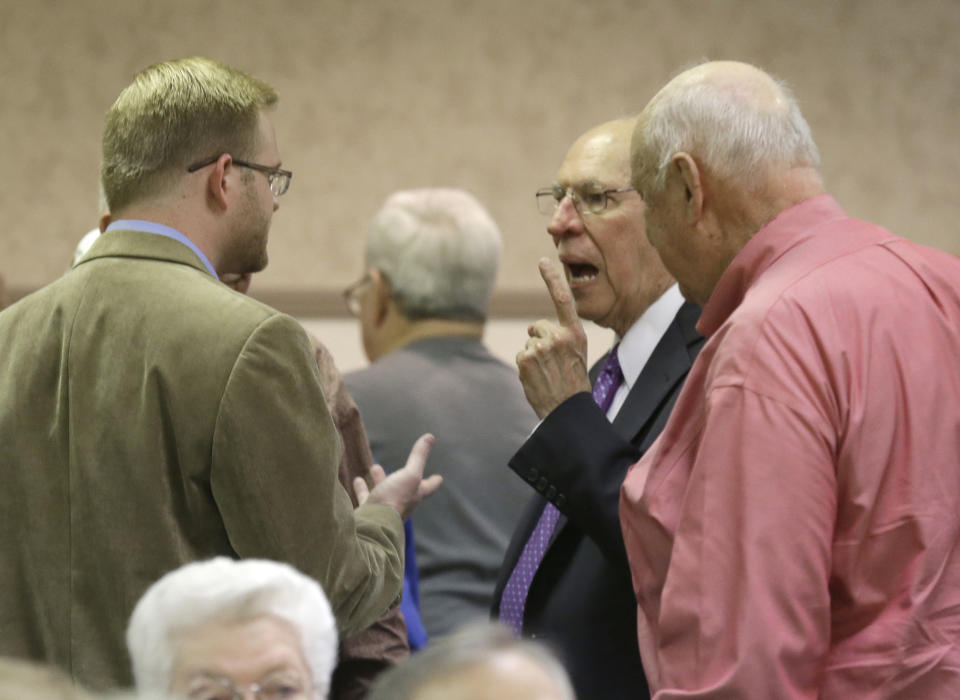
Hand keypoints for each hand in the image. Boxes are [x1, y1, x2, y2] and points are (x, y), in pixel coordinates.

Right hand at [353, 433, 442, 519]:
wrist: (372, 523)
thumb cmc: (395, 499)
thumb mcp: (410, 474)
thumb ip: (418, 456)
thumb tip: (430, 436)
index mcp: (414, 495)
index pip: (428, 487)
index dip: (434, 481)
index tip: (439, 478)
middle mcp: (401, 503)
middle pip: (404, 488)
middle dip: (403, 478)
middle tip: (404, 472)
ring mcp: (384, 508)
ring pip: (383, 491)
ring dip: (380, 479)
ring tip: (375, 467)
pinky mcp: (368, 511)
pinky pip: (365, 497)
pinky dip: (362, 487)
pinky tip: (357, 480)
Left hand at [516, 258, 591, 418]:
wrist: (568, 410)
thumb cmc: (574, 383)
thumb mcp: (576, 354)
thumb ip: (559, 337)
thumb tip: (531, 328)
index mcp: (575, 334)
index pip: (563, 300)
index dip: (552, 279)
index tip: (543, 261)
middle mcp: (558, 336)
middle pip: (538, 327)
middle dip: (540, 340)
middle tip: (553, 364)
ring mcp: (540, 347)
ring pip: (529, 343)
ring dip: (533, 356)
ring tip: (547, 374)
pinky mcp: (526, 358)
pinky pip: (521, 355)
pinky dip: (525, 366)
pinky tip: (537, 378)